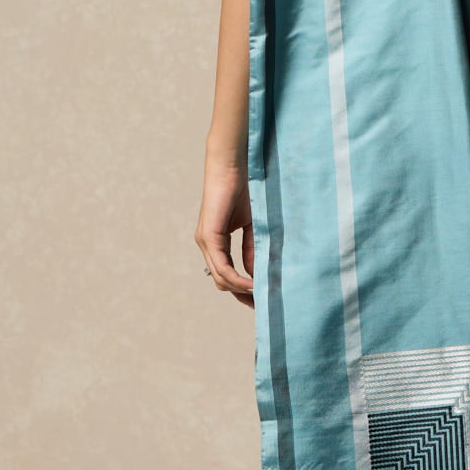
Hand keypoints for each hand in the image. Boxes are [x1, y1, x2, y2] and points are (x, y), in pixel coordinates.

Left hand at [195, 152, 254, 306]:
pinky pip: (222, 267)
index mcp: (216, 242)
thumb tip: (257, 275)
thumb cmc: (245, 188)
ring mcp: (205, 241)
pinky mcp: (209, 236)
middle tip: (264, 305)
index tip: (262, 299)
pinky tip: (253, 284)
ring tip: (263, 295)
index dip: (244, 289)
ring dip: (242, 289)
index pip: (227, 274)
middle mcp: (207, 244)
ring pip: (221, 278)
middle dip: (243, 295)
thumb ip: (254, 249)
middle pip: (223, 282)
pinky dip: (238, 278)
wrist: (234, 165)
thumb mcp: (254, 226)